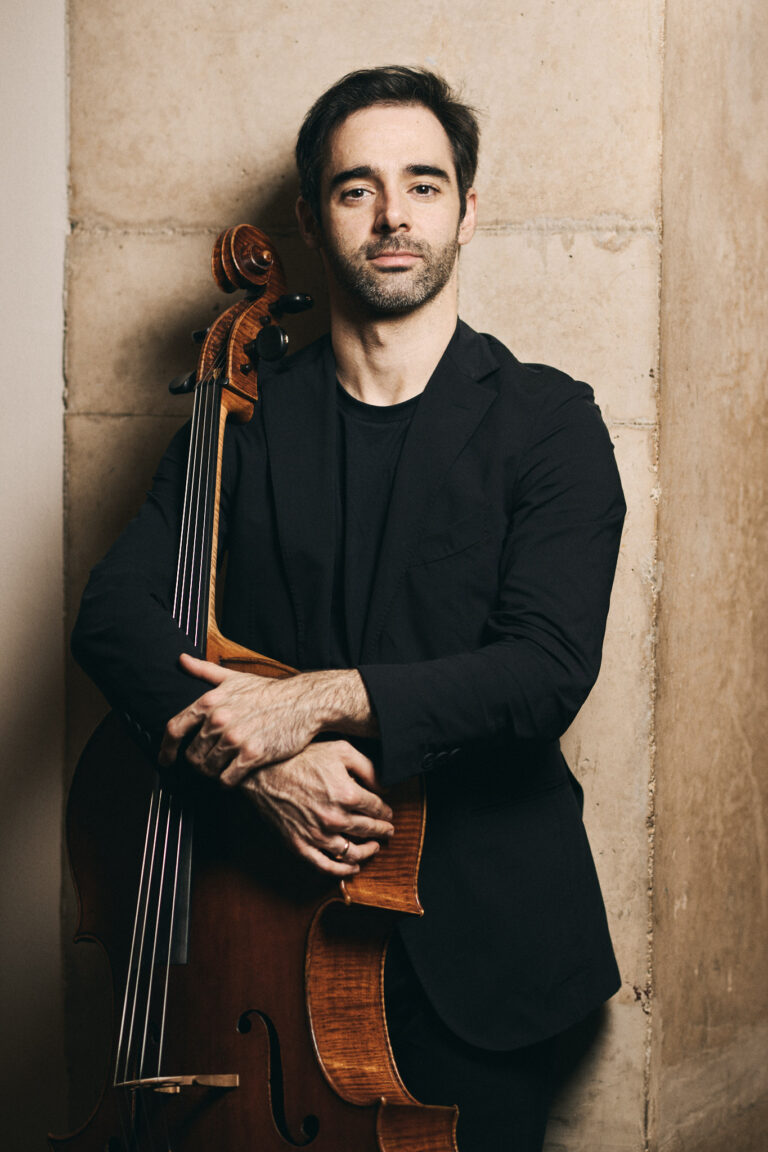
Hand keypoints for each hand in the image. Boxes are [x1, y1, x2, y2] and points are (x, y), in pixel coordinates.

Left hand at [158, 654, 374, 783]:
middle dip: (198, 762)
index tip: (165, 760)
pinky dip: (227, 781)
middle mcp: (219, 719)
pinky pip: (227, 779)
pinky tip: (235, 776)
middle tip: (209, 763)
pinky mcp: (252, 754)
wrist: (303, 702)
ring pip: (208, 769)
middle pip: (192, 755)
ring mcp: (235, 738)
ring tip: (223, 769)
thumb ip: (204, 671)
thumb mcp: (234, 678)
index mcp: (210, 701)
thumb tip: (180, 659)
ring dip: (213, 773)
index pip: (174, 728)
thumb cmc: (268, 692)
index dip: (165, 748)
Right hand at [241, 741, 394, 876]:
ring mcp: (317, 834)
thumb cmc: (302, 757)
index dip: (386, 812)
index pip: (377, 809)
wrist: (264, 771)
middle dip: (382, 831)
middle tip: (389, 830)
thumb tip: (385, 786)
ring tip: (376, 847)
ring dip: (368, 851)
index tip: (388, 813)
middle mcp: (334, 818)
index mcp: (347, 794)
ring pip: (352, 851)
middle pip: (368, 830)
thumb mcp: (340, 750)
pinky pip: (326, 865)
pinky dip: (343, 870)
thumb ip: (367, 767)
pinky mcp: (300, 844)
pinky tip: (353, 866)